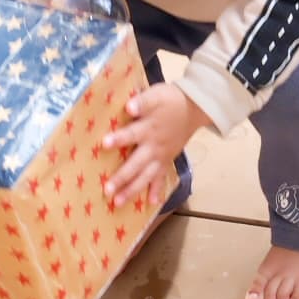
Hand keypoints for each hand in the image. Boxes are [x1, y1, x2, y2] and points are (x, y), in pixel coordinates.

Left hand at [102, 82, 210, 208]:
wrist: (194, 108)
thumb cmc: (170, 100)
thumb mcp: (156, 94)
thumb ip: (142, 100)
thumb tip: (129, 106)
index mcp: (148, 128)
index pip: (131, 134)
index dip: (119, 139)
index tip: (104, 144)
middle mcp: (153, 145)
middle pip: (136, 164)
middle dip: (122, 177)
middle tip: (107, 190)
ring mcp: (161, 156)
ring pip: (146, 176)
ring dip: (133, 190)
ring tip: (119, 202)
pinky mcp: (167, 160)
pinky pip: (161, 178)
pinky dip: (158, 190)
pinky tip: (151, 203)